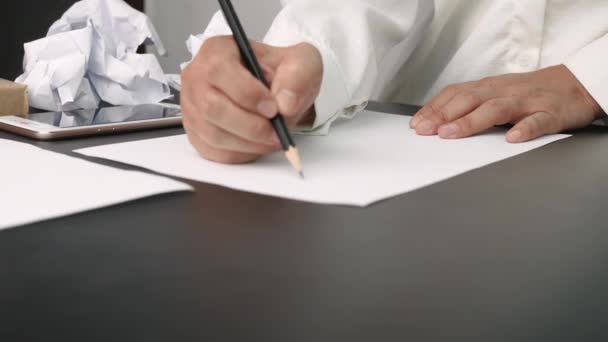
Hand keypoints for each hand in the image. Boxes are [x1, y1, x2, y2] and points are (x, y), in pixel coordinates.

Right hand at [181, 36, 322, 163]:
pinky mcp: (195, 132)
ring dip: (248, 143)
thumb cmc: (283, 75)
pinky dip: (240, 153)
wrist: (278, 93)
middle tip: (276, 131)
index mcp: (217, 50)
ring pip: (213, 134)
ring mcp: (192, 106)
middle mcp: (196, 76)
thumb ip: (298, 77)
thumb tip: (285, 104)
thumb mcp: (302, 63)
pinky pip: (213, 151)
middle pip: (212, 107)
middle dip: (250, 126)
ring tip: (272, 138)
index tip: (273, 108)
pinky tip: (257, 144)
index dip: (247, 94)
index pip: (219, 70)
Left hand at [410, 65, 603, 142]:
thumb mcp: (495, 94)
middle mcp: (503, 91)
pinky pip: (537, 121)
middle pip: (470, 99)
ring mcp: (527, 102)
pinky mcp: (550, 113)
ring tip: (451, 133)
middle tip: (426, 131)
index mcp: (489, 88)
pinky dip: (524, 129)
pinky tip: (512, 138)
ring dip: (471, 121)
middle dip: (444, 114)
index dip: (435, 108)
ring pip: (496, 109)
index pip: (456, 94)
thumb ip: (469, 105)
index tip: (416, 124)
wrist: (574, 85)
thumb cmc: (528, 93)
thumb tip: (434, 121)